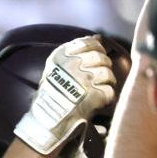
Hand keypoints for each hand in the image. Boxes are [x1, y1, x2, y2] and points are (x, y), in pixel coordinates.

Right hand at [14, 36, 116, 155]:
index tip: (95, 60)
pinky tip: (97, 102)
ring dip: (105, 84)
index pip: (90, 43)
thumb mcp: (56, 67)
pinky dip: (106, 99)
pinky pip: (109, 92)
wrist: (47, 120)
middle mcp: (73, 64)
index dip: (98, 51)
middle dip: (102, 68)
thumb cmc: (51, 95)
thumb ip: (76, 51)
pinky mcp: (93, 95)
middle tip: (95, 80)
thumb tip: (96, 37)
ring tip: (96, 92)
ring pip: (108, 74)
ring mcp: (84, 79)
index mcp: (62, 55)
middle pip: (101, 58)